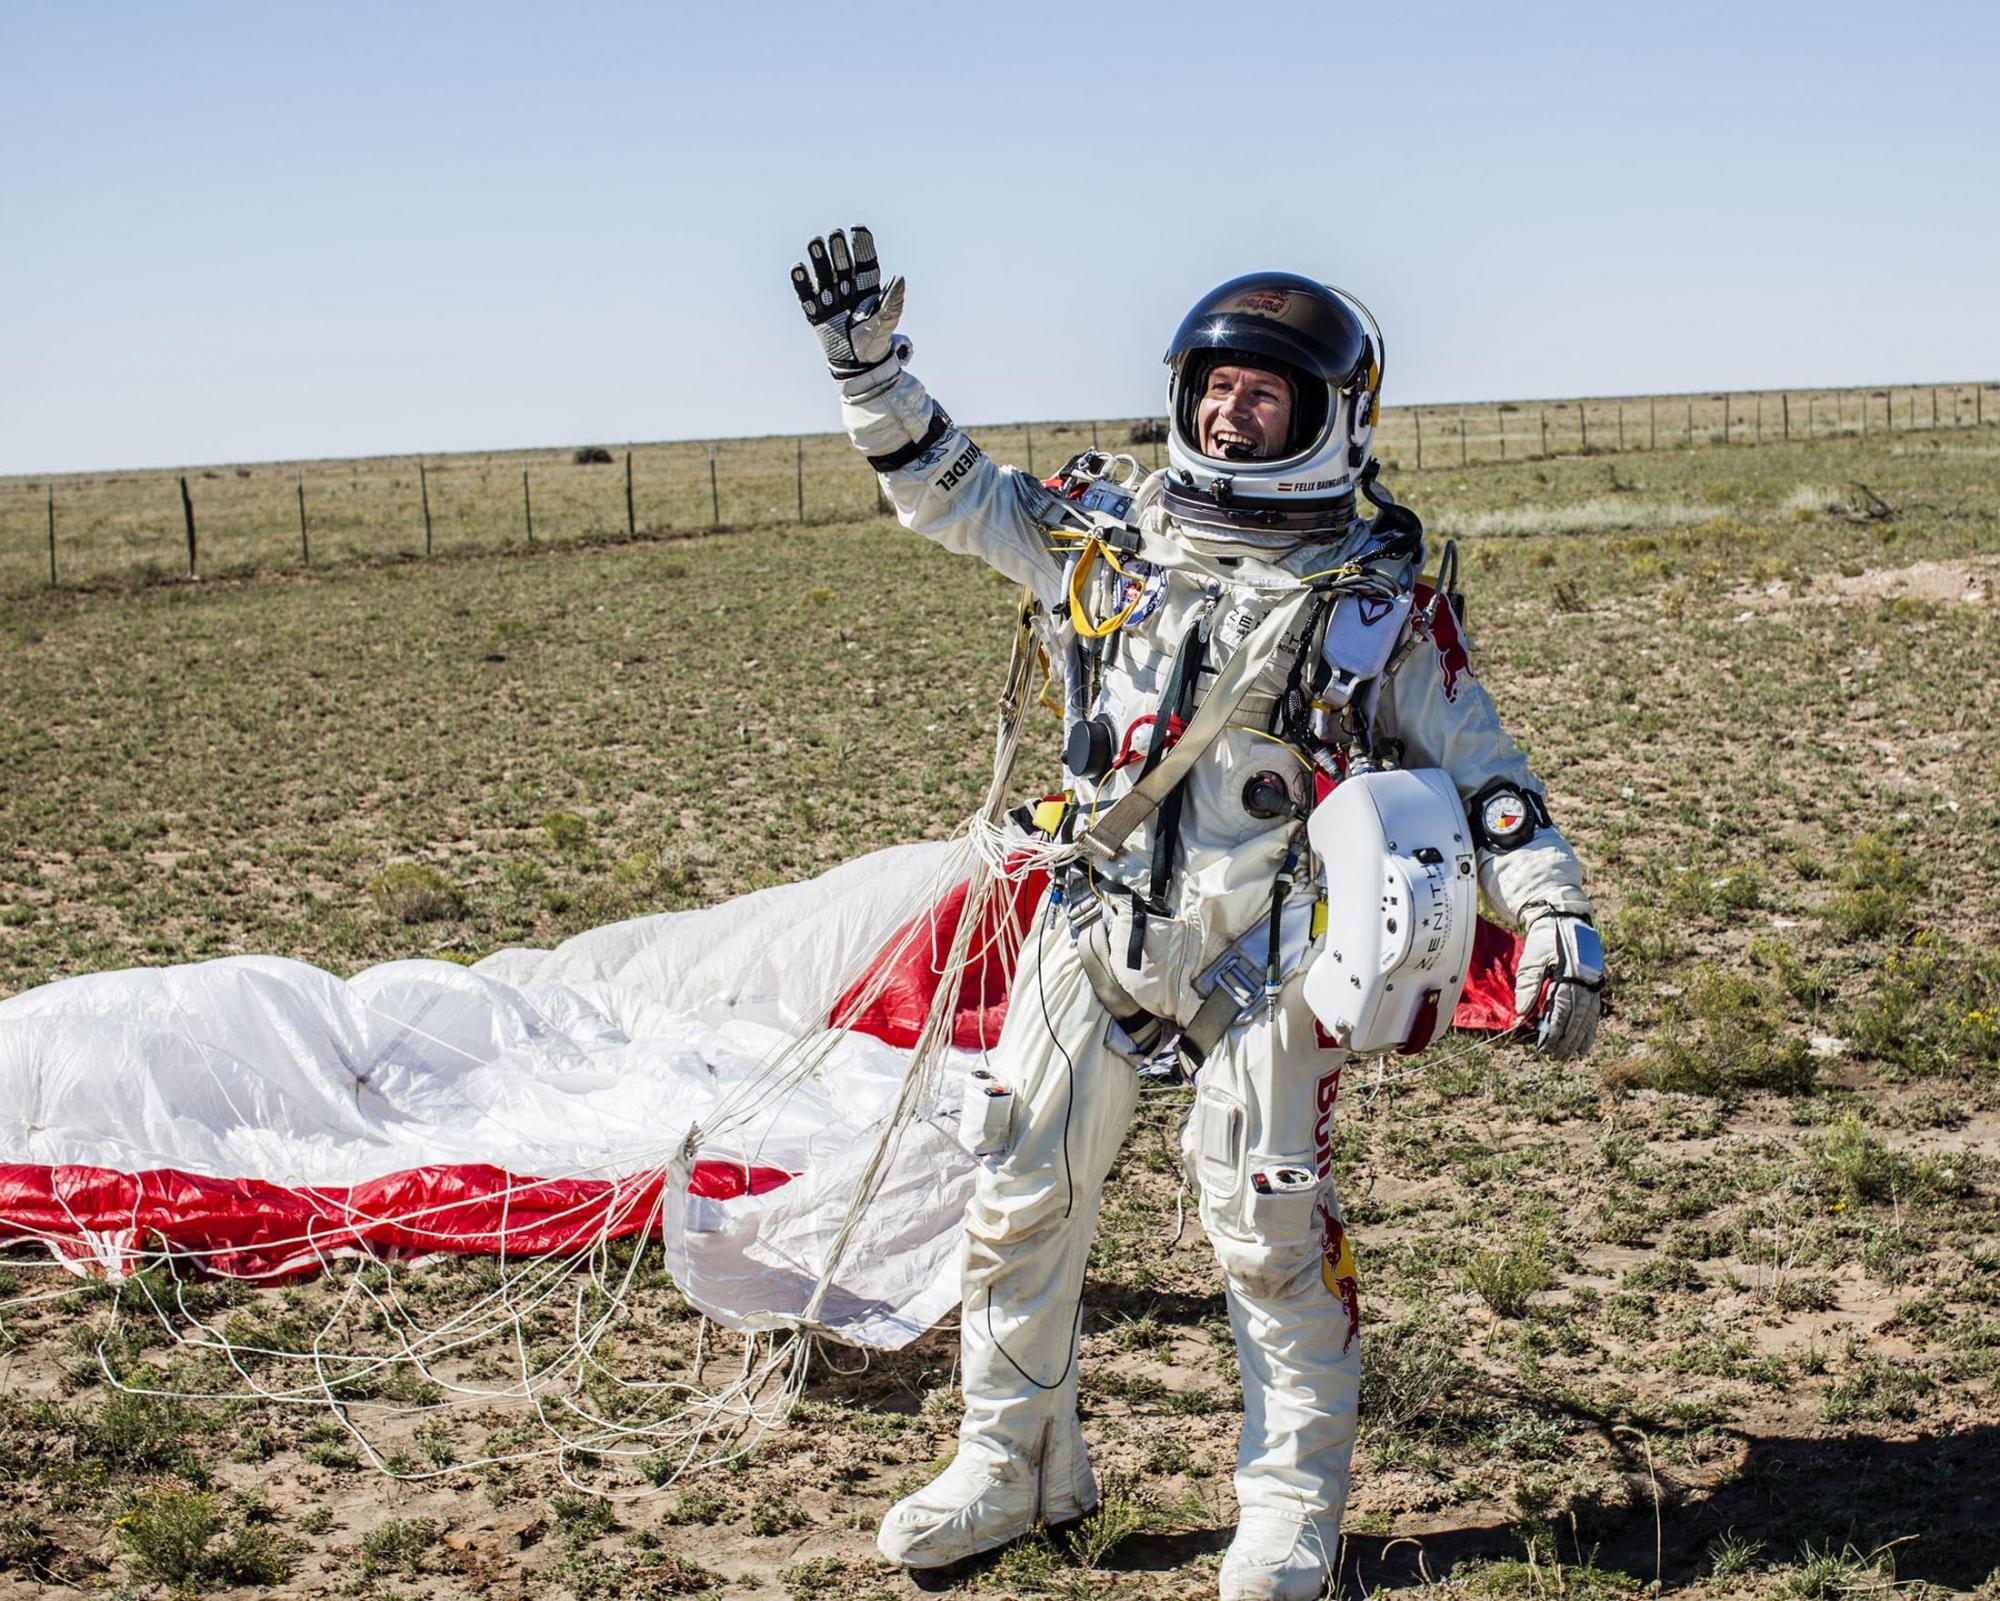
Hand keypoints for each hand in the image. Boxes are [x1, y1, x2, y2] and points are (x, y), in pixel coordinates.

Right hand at [790, 226, 908, 380]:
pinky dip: (801, 281)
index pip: (865, 263)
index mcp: (867, 288)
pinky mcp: (816, 312)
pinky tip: (798, 268)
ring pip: (824, 273)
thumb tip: (900, 278)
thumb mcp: (886, 321)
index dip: (861, 246)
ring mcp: (830, 299)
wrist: (858, 364)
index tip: (857, 228)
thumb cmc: (875, 341)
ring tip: (815, 242)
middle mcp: (848, 289)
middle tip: (835, 235)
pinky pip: (806, 294)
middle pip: (842, 264)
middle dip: (839, 249)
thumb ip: (892, 300)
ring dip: (819, 258)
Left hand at [1514, 913, 1603, 1058]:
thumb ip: (1528, 986)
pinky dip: (1590, 1029)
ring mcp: (1592, 983)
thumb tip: (1523, 1014)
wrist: (1565, 920)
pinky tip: (1585, 1044)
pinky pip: (1594, 1012)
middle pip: (1576, 1018)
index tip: (1543, 1046)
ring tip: (1570, 1055)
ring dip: (1579, 1038)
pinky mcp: (1594, 984)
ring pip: (1587, 1017)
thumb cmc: (1544, 941)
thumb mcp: (1531, 960)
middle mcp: (1583, 981)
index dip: (1552, 1030)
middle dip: (1565, 1040)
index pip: (1561, 1010)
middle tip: (1554, 1056)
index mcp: (1567, 975)